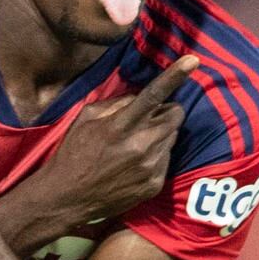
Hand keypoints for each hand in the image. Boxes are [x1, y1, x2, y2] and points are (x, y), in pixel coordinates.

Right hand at [37, 54, 196, 224]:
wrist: (65, 199)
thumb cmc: (72, 155)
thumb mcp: (84, 120)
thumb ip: (114, 104)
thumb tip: (139, 96)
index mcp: (120, 126)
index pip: (152, 95)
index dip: (174, 76)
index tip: (193, 60)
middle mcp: (140, 145)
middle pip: (175, 115)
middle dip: (166, 112)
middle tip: (147, 120)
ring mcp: (150, 167)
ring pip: (172, 137)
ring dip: (159, 135)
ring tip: (134, 147)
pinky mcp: (154, 184)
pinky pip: (167, 159)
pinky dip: (155, 157)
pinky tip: (134, 165)